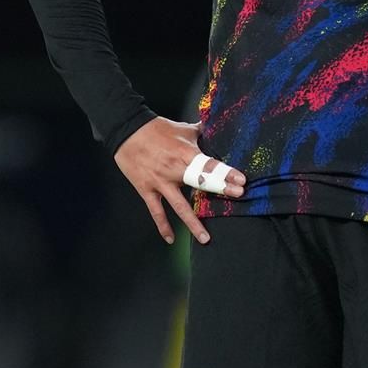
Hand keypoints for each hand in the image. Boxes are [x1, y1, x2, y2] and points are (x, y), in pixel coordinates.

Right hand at [113, 117, 244, 245]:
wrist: (126, 130)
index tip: (241, 180)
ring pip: (179, 207)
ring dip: (193, 223)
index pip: (210, 165)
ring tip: (205, 238)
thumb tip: (216, 129)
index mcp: (185, 153)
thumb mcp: (182, 128)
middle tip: (237, 196)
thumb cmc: (155, 129)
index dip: (226, 172)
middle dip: (219, 189)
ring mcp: (160, 182)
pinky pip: (156, 211)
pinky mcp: (147, 189)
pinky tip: (170, 239)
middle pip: (200, 183)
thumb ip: (201, 132)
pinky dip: (163, 226)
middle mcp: (174, 170)